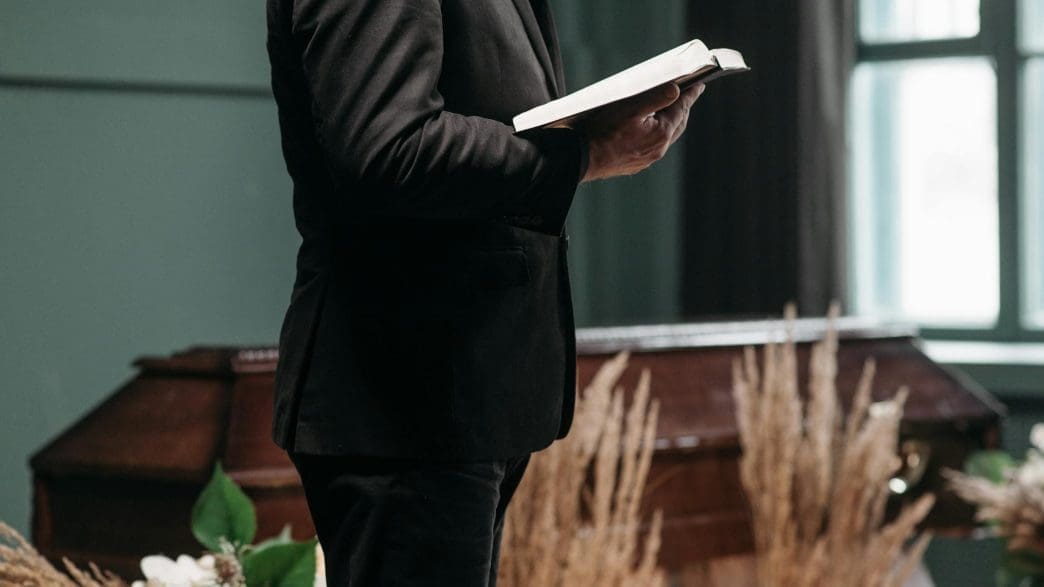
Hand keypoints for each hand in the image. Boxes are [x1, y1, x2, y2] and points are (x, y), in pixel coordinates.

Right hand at [574, 82, 704, 181]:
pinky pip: (651, 147)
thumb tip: (676, 91)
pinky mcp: (634, 165)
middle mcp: (657, 150)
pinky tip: (647, 129)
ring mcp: (646, 160)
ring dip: (669, 123)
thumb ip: (656, 98)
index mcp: (660, 134)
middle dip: (683, 109)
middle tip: (686, 96)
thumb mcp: (629, 107)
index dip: (691, 95)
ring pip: (664, 137)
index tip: (699, 85)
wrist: (579, 159)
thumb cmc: (601, 131)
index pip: (682, 109)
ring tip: (668, 110)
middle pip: (677, 125)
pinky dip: (655, 134)